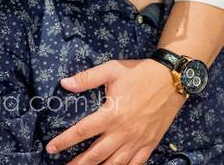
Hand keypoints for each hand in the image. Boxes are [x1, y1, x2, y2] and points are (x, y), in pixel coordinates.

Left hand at [46, 59, 185, 164]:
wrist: (172, 80)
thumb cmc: (139, 73)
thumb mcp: (111, 70)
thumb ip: (87, 78)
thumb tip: (64, 83)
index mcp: (112, 114)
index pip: (83, 131)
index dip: (65, 140)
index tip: (51, 148)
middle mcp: (124, 132)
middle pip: (96, 154)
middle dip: (78, 163)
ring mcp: (138, 141)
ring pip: (115, 164)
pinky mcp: (150, 144)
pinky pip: (136, 164)